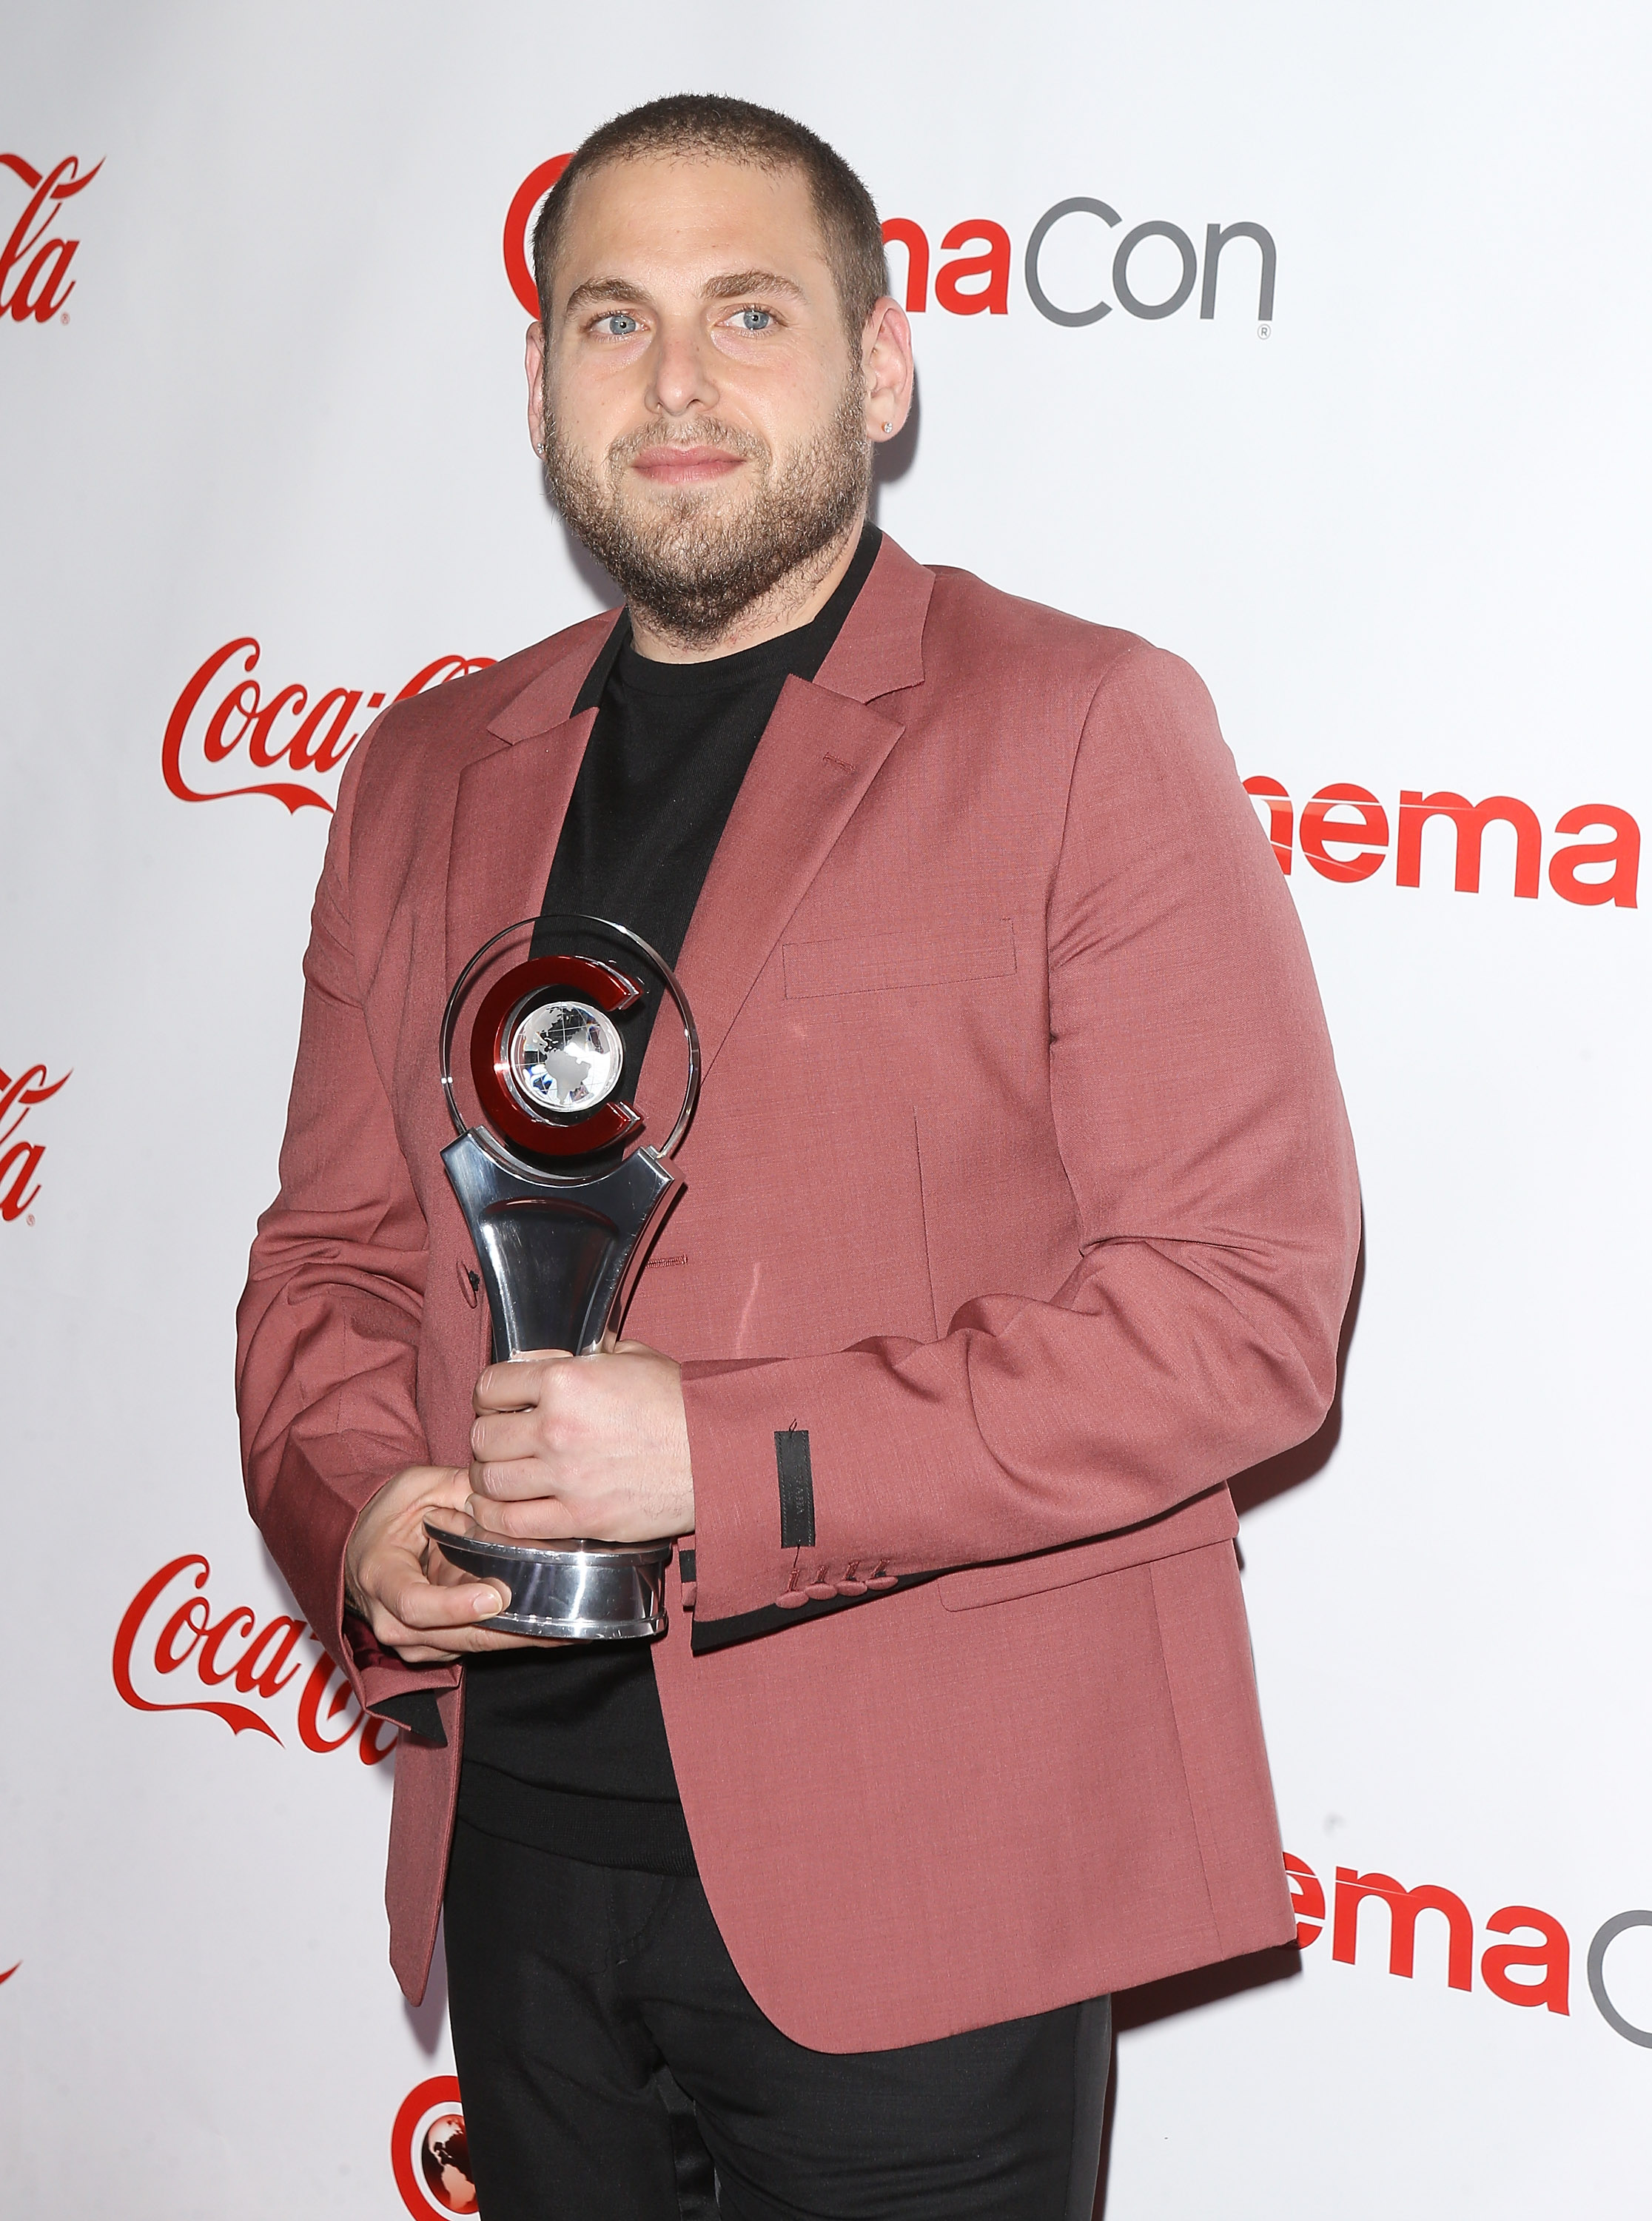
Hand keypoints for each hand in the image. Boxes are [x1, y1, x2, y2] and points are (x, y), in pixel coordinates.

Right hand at [343, 1463, 568, 1662]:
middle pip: (453, 1635)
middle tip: (556, 1621)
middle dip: (507, 1630)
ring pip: (471, 1645)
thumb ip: (460, 1489)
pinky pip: (476, 1644)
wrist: (363, 1550)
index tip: (496, 1595)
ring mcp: (413, 1640)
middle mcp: (391, 1619)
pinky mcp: (436, 1646)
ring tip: (567, 1628)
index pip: (413, 1604)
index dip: (454, 1606)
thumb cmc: (389, 1515)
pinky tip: (550, 1630)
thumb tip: (506, 1495)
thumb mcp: (418, 1488)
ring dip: (518, 1638)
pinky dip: (511, 1637)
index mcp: (381, 1576)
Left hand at [467, 1341, 693, 1544]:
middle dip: (487, 1437)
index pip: (490, 1386)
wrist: (721, 1452)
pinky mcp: (579, 1518)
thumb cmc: (681, 1403)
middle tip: (501, 1441)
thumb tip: (539, 1359)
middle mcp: (557, 1427)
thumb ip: (579, 1356)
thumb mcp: (630, 1356)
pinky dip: (494, 1518)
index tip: (496, 1404)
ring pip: (490, 1480)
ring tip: (502, 1475)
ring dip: (488, 1477)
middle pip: (482, 1437)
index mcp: (566, 1380)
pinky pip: (511, 1523)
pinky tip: (498, 1510)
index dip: (489, 1395)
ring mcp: (565, 1478)